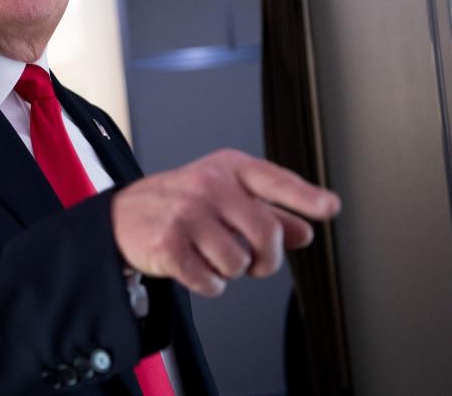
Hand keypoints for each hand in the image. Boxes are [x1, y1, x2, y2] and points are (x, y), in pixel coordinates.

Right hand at [110, 149, 339, 297]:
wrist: (121, 218)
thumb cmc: (178, 205)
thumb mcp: (222, 197)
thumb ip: (266, 212)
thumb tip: (304, 232)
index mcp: (226, 168)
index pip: (274, 180)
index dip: (304, 197)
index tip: (329, 207)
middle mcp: (208, 185)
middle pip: (266, 234)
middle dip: (266, 260)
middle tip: (255, 263)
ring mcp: (187, 213)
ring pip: (239, 263)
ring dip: (230, 271)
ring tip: (210, 255)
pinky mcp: (169, 244)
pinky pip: (211, 281)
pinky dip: (208, 284)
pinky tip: (194, 267)